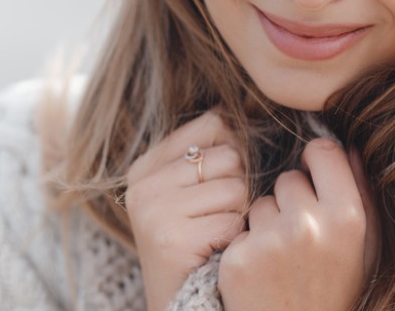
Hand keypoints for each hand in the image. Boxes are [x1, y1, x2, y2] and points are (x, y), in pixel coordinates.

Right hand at [125, 111, 247, 310]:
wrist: (182, 304)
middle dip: (240, 189)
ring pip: (236, 187)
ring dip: (241, 215)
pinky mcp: (170, 237)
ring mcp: (153, 209)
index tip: (226, 183)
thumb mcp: (195, 192)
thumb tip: (251, 105)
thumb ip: (213, 151)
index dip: (236, 152)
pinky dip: (236, 239)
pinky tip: (217, 252)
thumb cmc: (200, 244)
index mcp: (147, 165)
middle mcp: (143, 183)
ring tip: (217, 236)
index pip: (214, 124)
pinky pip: (234, 220)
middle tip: (218, 219)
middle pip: (230, 155)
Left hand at [217, 137, 379, 310]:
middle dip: (292, 200)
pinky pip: (239, 230)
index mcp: (347, 218)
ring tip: (283, 258)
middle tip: (301, 238)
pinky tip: (262, 272)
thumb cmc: (335, 292)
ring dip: (267, 223)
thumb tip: (352, 148)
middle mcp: (308, 225)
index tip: (314, 178)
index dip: (316, 162)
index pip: (323, 151)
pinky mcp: (238, 258)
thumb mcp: (365, 250)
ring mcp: (269, 241)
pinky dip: (247, 247)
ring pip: (260, 203)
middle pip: (288, 178)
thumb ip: (363, 195)